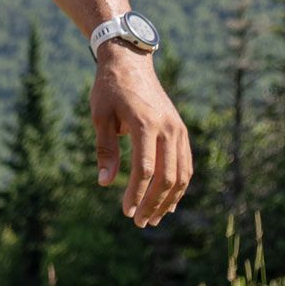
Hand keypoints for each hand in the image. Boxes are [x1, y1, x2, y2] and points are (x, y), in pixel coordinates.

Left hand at [90, 47, 192, 226]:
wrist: (129, 62)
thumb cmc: (109, 89)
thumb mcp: (99, 116)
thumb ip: (105, 150)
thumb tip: (105, 183)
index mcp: (145, 124)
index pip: (144, 169)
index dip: (136, 193)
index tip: (126, 212)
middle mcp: (168, 128)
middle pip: (167, 177)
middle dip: (154, 203)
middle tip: (140, 223)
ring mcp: (178, 130)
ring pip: (181, 174)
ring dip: (169, 199)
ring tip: (154, 218)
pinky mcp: (181, 131)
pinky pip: (185, 165)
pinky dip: (178, 185)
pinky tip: (167, 201)